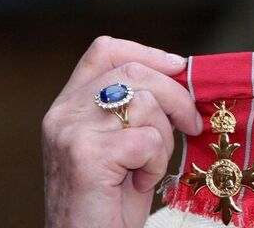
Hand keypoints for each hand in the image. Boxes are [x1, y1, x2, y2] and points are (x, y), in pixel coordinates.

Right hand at [42, 36, 203, 227]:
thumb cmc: (109, 202)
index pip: (104, 51)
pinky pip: (147, 140)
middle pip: (134, 72)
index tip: (178, 67)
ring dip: (163, 139)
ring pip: (145, 104)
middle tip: (190, 125)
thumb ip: (134, 110)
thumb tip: (181, 76)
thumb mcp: (120, 145)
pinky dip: (155, 164)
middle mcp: (63, 114)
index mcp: (68, 106)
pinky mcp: (87, 156)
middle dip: (176, 96)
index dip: (147, 53)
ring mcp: (72, 133)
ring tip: (147, 168)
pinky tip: (140, 183)